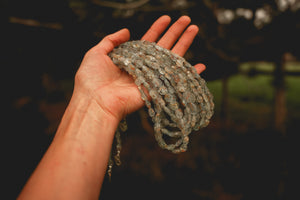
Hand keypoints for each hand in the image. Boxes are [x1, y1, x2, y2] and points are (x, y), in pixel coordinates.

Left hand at [74, 15, 205, 120]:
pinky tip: (201, 66)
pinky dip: (189, 74)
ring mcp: (151, 78)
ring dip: (184, 44)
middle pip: (163, 46)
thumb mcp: (97, 53)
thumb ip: (111, 40)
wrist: (95, 101)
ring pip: (171, 58)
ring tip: (194, 28)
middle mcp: (142, 67)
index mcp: (130, 58)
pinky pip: (175, 80)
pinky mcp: (156, 89)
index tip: (167, 18)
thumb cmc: (92, 78)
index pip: (147, 40)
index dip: (157, 29)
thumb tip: (127, 30)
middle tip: (187, 19)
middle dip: (175, 32)